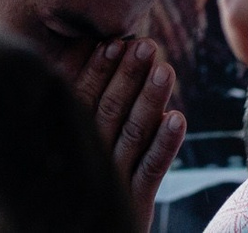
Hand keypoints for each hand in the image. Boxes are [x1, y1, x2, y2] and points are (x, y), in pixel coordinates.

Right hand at [72, 37, 183, 232]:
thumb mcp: (74, 145)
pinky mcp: (134, 205)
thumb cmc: (81, 184)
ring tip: (165, 69)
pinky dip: (165, 143)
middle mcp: (88, 157)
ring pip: (132, 134)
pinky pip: (151, 169)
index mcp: (68, 139)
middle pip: (109, 110)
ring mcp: (111, 181)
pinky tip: (178, 119)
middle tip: (146, 45)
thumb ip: (79, 110)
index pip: (81, 97)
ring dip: (149, 100)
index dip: (99, 69)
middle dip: (128, 76)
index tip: (115, 42)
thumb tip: (82, 57)